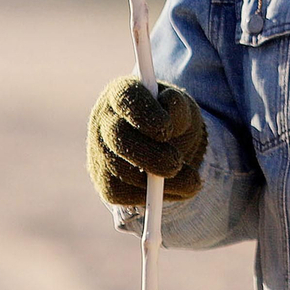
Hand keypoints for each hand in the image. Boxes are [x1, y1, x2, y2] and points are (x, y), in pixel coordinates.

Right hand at [87, 75, 207, 205]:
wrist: (170, 147)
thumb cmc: (175, 120)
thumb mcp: (184, 109)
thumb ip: (178, 107)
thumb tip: (169, 106)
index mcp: (123, 93)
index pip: (125, 97)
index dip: (143, 113)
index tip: (166, 128)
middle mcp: (104, 120)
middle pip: (117, 137)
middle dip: (149, 154)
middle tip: (175, 164)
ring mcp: (99, 151)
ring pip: (118, 169)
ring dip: (154, 180)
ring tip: (190, 181)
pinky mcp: (104, 179)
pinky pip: (120, 193)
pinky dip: (150, 196)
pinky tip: (177, 190)